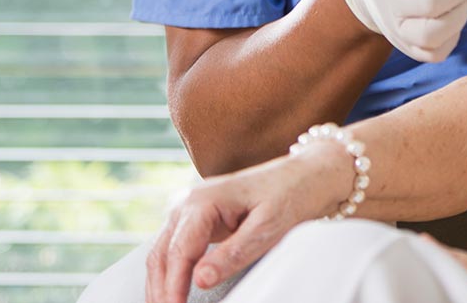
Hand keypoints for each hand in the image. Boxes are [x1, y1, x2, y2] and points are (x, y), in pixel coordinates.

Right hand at [145, 146, 342, 302]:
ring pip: (162, 253)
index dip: (173, 287)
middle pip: (162, 254)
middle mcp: (189, 201)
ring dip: (160, 284)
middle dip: (161, 290)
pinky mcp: (196, 218)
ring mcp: (190, 208)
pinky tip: (172, 292)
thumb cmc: (291, 195)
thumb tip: (201, 280)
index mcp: (203, 200)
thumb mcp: (268, 227)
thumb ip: (234, 254)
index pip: (178, 252)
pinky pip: (174, 249)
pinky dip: (170, 273)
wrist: (306, 175)